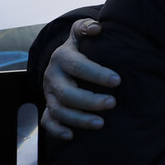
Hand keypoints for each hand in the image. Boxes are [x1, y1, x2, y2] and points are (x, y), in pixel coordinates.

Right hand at [41, 18, 119, 139]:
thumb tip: (97, 28)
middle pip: (67, 93)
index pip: (78, 66)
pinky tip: (71, 136)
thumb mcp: (80, 34)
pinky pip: (47, 122)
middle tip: (112, 103)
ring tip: (101, 123)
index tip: (117, 80)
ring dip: (79, 119)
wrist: (61, 61)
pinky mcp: (48, 107)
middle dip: (90, 100)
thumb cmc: (79, 48)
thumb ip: (86, 28)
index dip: (97, 74)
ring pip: (59, 110)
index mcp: (62, 57)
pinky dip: (57, 130)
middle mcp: (53, 77)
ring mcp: (49, 94)